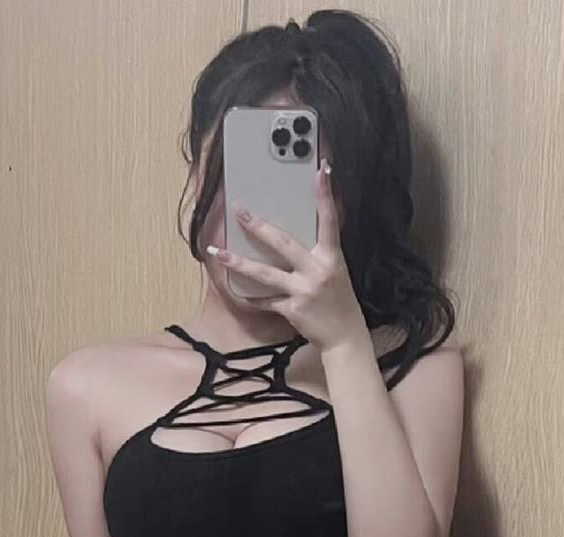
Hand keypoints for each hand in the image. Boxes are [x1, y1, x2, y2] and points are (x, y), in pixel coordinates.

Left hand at [207, 163, 368, 356]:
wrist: (345, 338)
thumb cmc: (340, 303)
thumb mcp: (335, 272)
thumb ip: (318, 254)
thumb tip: (292, 237)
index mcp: (331, 258)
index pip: (330, 220)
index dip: (325, 195)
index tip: (322, 170)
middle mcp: (317, 271)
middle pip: (283, 243)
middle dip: (259, 227)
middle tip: (239, 211)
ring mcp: (303, 291)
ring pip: (265, 273)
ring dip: (239, 262)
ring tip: (219, 252)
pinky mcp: (292, 309)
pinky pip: (266, 300)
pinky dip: (252, 297)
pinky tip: (238, 290)